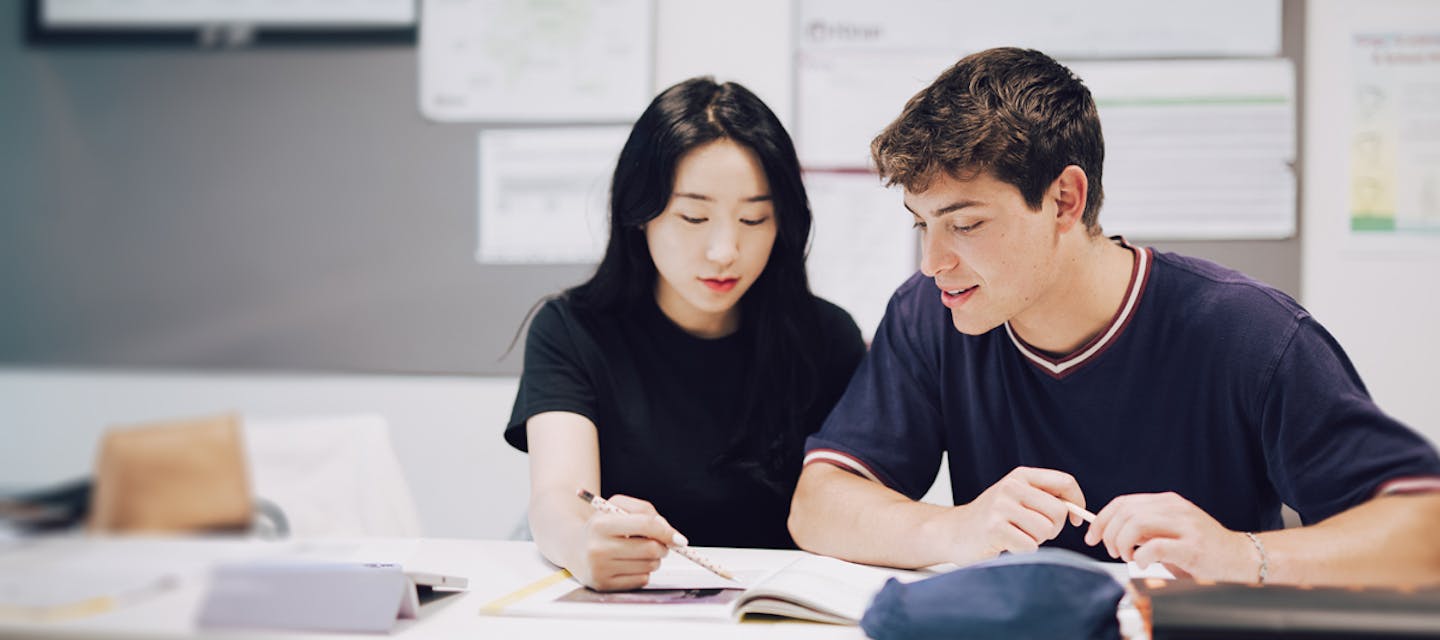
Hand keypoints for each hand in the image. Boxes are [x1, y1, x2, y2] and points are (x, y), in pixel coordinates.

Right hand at [573, 494, 681, 590]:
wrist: (574, 547)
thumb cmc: (602, 526)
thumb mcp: (617, 507)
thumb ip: (646, 511)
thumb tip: (671, 534)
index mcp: (601, 524)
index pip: (645, 525)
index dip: (667, 531)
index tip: (679, 538)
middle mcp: (597, 548)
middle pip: (650, 549)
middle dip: (663, 547)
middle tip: (660, 545)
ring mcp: (600, 569)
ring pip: (649, 566)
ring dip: (653, 559)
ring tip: (639, 552)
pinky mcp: (604, 585)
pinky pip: (641, 580)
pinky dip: (643, 571)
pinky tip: (630, 564)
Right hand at [933, 467, 1086, 564]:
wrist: (953, 532)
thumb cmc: (991, 519)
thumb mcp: (1016, 498)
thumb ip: (1044, 498)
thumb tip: (1076, 511)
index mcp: (1020, 476)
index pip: (1064, 482)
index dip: (1077, 502)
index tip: (1074, 518)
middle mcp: (1011, 486)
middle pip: (1058, 511)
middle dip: (1053, 528)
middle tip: (1034, 531)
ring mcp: (1001, 507)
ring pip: (1046, 530)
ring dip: (1036, 540)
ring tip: (1017, 536)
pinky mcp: (995, 529)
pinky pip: (1030, 546)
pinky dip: (1022, 551)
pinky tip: (1006, 544)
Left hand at [1084, 491, 1255, 581]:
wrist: (1242, 558)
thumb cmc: (1203, 549)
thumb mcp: (1170, 531)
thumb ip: (1145, 528)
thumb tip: (1111, 532)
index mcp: (1168, 502)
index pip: (1123, 502)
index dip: (1102, 519)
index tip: (1091, 536)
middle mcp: (1176, 508)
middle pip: (1126, 512)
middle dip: (1109, 533)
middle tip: (1112, 551)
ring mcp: (1185, 526)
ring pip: (1136, 524)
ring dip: (1123, 544)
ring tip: (1128, 557)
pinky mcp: (1193, 547)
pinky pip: (1155, 546)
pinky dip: (1141, 556)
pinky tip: (1144, 563)